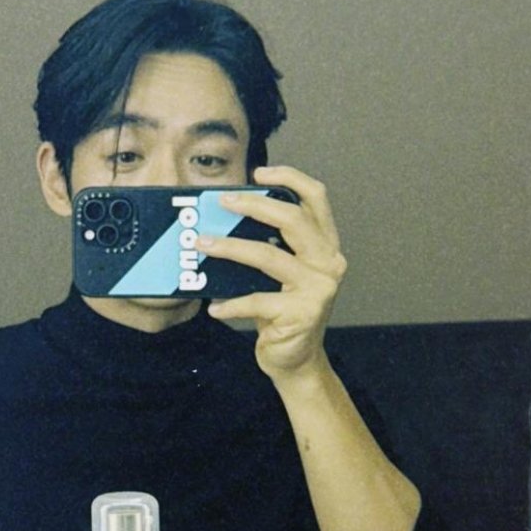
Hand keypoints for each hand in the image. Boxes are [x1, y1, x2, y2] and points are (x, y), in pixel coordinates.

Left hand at [200, 166, 346, 385]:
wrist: (296, 360)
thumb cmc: (283, 311)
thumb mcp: (280, 273)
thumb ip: (269, 244)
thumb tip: (225, 216)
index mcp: (326, 245)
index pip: (316, 198)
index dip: (290, 177)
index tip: (259, 170)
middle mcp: (329, 262)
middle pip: (293, 219)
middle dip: (254, 204)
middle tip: (222, 201)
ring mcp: (318, 289)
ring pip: (268, 256)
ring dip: (229, 247)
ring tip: (202, 244)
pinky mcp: (301, 314)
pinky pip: (256, 301)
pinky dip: (231, 304)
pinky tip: (213, 307)